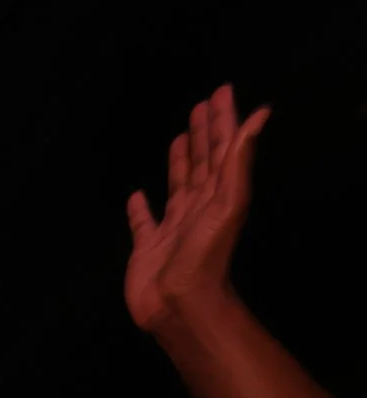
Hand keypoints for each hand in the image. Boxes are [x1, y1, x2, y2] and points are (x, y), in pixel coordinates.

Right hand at [126, 84, 268, 335]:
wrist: (179, 304)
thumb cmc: (204, 255)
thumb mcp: (228, 202)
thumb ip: (239, 160)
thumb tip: (260, 116)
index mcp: (217, 193)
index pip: (222, 149)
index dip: (222, 121)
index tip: (220, 92)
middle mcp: (197, 206)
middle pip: (202, 162)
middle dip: (203, 134)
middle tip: (201, 105)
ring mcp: (172, 227)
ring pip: (177, 186)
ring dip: (178, 162)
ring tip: (178, 137)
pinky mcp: (147, 247)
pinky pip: (143, 223)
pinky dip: (139, 209)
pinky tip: (137, 195)